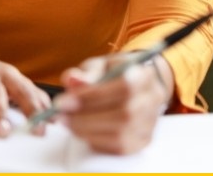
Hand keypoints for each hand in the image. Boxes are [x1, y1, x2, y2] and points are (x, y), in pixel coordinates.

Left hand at [54, 54, 171, 153]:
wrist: (137, 86)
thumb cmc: (115, 73)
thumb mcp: (100, 65)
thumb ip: (87, 73)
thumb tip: (72, 80)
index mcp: (143, 75)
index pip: (124, 87)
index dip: (92, 96)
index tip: (63, 101)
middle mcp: (152, 100)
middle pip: (123, 114)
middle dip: (85, 117)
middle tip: (60, 114)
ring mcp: (150, 123)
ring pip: (121, 134)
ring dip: (87, 130)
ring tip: (67, 121)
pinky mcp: (143, 140)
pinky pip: (119, 147)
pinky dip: (96, 140)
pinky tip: (82, 130)